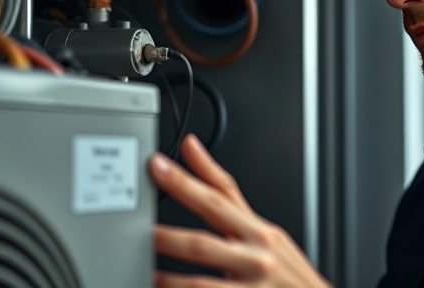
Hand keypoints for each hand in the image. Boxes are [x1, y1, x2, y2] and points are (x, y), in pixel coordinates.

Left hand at [150, 134, 331, 286]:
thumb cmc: (287, 271)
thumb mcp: (265, 229)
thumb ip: (227, 192)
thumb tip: (193, 148)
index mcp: (259, 232)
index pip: (219, 199)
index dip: (187, 181)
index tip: (158, 166)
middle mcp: (256, 257)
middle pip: (204, 244)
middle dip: (167, 236)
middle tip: (136, 229)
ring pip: (199, 284)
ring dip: (166, 279)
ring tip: (142, 271)